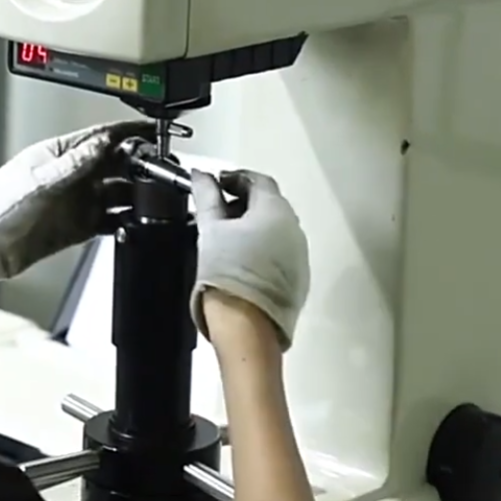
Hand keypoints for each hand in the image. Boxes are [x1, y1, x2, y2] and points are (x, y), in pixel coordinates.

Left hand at [0, 120, 150, 279]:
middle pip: (114, 164)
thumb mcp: (38, 181)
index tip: (152, 131)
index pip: (100, 137)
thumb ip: (73, 163)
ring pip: (116, 192)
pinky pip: (109, 219)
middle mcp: (70, 176)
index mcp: (58, 155)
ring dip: (135, 194)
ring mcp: (74, 202)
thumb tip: (101, 143)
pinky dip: (124, 219)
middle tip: (161, 167)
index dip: (128, 133)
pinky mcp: (76, 227)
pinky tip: (136, 221)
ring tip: (155, 197)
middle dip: (139, 164)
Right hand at [189, 169, 309, 349]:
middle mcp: (294, 228)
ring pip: (276, 228)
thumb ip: (207, 197)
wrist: (246, 325)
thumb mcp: (210, 229)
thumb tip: (201, 176)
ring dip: (254, 225)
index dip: (235, 178)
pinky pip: (280, 252)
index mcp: (275, 210)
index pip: (258, 180)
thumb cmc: (226, 272)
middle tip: (218, 210)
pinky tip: (242, 260)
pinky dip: (263, 247)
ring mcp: (299, 254)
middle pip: (270, 203)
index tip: (216, 185)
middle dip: (244, 201)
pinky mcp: (298, 277)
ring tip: (227, 237)